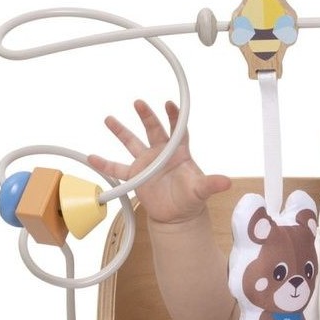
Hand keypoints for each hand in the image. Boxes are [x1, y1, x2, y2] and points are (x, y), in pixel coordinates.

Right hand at [88, 99, 230, 225]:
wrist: (177, 216)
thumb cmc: (190, 200)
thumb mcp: (201, 191)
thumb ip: (211, 184)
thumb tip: (227, 182)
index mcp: (180, 153)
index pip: (178, 131)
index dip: (175, 117)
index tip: (170, 104)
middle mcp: (162, 154)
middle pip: (154, 130)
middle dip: (147, 116)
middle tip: (139, 103)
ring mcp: (147, 163)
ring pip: (132, 143)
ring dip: (121, 131)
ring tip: (109, 119)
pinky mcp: (136, 176)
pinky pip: (117, 168)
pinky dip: (104, 163)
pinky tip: (92, 157)